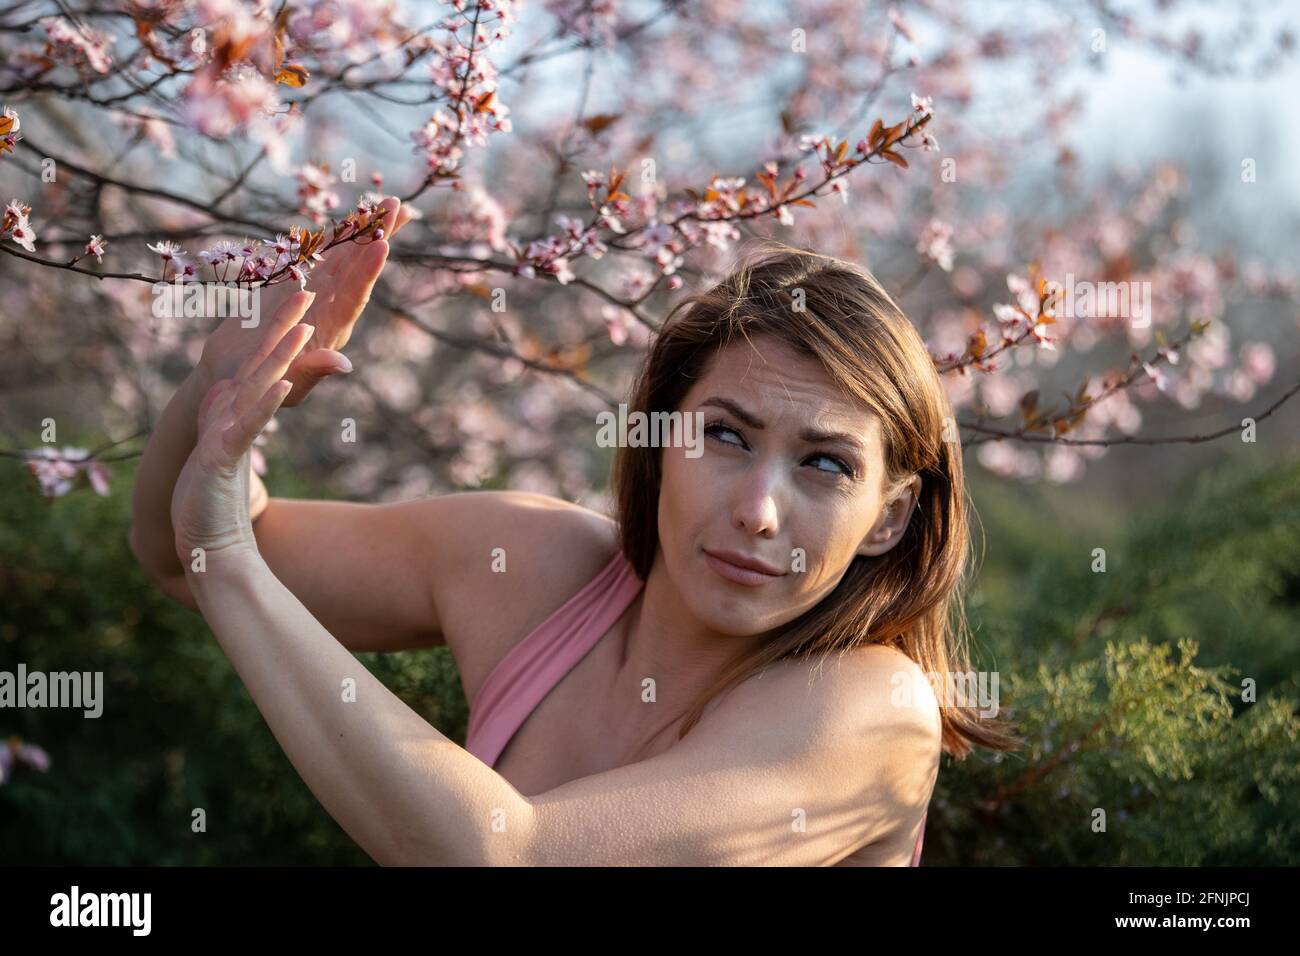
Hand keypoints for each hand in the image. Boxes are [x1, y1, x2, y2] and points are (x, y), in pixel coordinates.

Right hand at [172, 319, 314, 565]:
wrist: (202, 544)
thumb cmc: (216, 502)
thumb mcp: (229, 454)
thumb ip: (236, 423)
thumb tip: (233, 392)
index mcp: (235, 412)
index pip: (264, 363)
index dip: (280, 330)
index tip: (302, 296)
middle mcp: (227, 415)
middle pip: (259, 362)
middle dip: (281, 325)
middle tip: (306, 286)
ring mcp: (223, 433)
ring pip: (254, 385)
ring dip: (278, 355)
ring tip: (303, 325)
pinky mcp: (221, 457)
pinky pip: (247, 427)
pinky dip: (264, 405)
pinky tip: (283, 384)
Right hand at [195, 195, 413, 404]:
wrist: (233, 375)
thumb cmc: (261, 388)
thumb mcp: (288, 385)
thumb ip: (314, 372)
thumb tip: (344, 364)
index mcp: (333, 330)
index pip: (354, 296)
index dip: (367, 271)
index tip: (383, 245)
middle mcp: (329, 306)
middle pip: (356, 267)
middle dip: (377, 236)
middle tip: (398, 206)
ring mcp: (314, 292)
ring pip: (341, 255)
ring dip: (362, 229)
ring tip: (386, 204)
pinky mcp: (293, 283)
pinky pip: (316, 255)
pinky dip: (331, 237)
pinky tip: (349, 219)